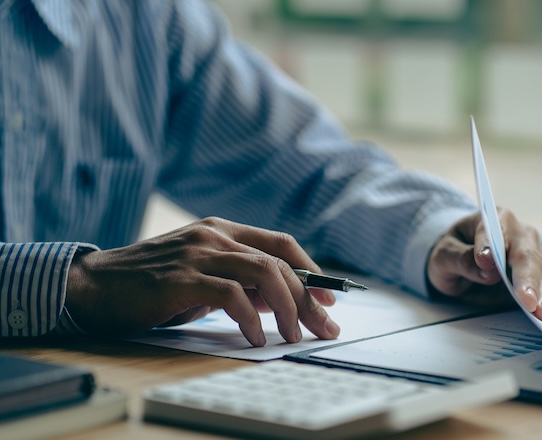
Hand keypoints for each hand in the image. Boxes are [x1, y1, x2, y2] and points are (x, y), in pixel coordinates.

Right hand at [65, 217, 340, 345]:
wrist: (92, 285)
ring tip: (293, 336)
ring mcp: (198, 253)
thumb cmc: (149, 284)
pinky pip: (231, 296)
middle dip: (309, 299)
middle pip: (279, 263)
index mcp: (222, 229)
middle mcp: (214, 234)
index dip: (311, 270)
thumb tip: (281, 302)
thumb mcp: (201, 277)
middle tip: (324, 327)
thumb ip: (239, 282)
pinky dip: (250, 319)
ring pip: (263, 274)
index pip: (281, 244)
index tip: (330, 298)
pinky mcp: (182, 278)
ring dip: (287, 309)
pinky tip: (254, 338)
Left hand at [427, 208, 541, 323]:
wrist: (457, 259)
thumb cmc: (452, 250)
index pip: (497, 230)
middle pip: (526, 256)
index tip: (485, 263)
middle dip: (528, 280)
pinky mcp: (533, 280)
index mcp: (497, 218)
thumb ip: (461, 258)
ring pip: (539, 276)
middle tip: (528, 301)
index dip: (492, 246)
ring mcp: (530, 258)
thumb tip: (486, 268)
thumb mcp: (444, 253)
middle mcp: (519, 235)